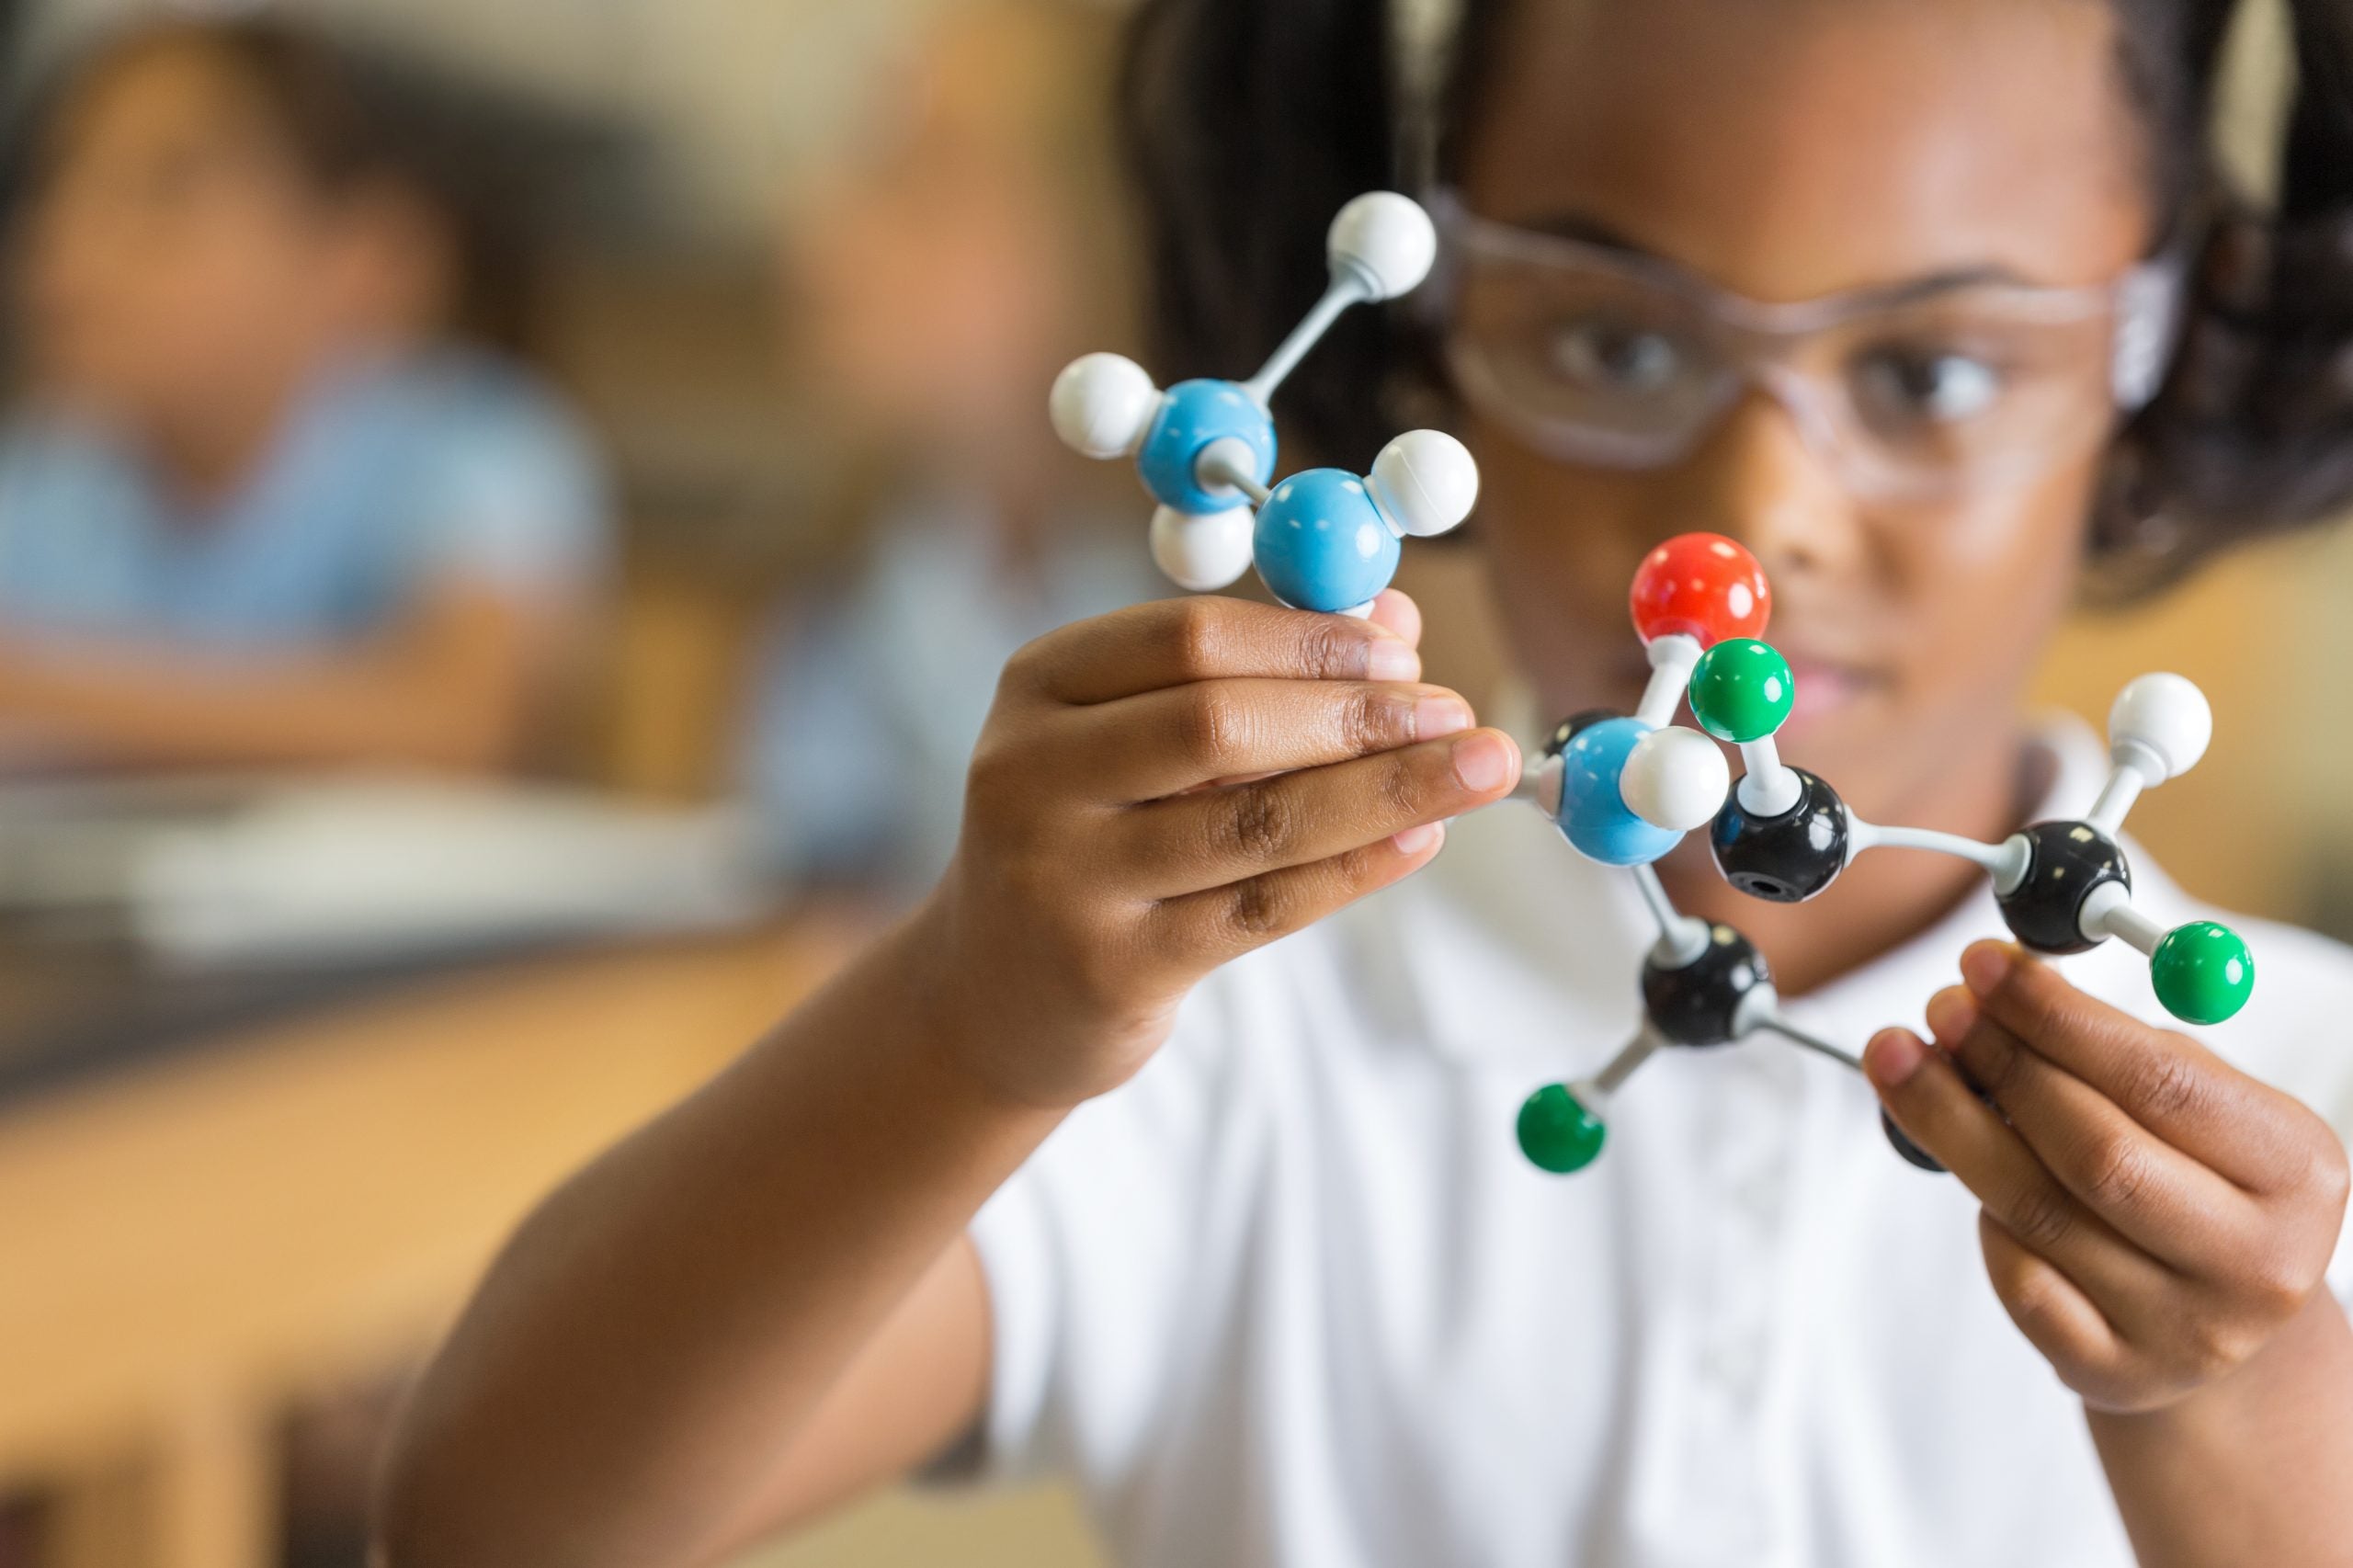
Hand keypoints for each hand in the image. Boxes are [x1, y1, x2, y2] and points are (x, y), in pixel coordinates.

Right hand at [913, 590, 1520, 1110]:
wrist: (993, 994)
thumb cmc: (1090, 836)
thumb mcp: (1133, 739)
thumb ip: (1250, 677)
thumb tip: (1397, 620)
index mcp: (1037, 687)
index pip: (1186, 638)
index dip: (1308, 639)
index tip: (1404, 647)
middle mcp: (1031, 775)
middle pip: (1217, 724)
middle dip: (1355, 714)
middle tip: (1456, 712)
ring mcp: (1066, 879)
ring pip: (1255, 822)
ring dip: (1385, 790)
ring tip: (1478, 768)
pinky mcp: (1113, 969)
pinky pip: (1263, 907)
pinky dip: (1355, 868)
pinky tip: (1423, 838)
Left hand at [1866, 941, 2350, 1414]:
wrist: (2216, 1315)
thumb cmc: (2193, 1175)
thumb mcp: (2201, 1107)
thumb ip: (2119, 1046)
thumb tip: (1999, 981)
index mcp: (2298, 1171)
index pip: (2163, 1082)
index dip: (2059, 1017)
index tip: (1982, 963)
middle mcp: (2258, 1262)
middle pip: (2096, 1153)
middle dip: (2001, 1067)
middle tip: (1939, 1009)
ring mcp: (2190, 1331)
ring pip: (2040, 1214)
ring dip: (1953, 1126)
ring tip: (1902, 1060)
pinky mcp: (2119, 1373)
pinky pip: (2020, 1281)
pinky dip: (1984, 1220)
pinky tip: (1966, 1174)